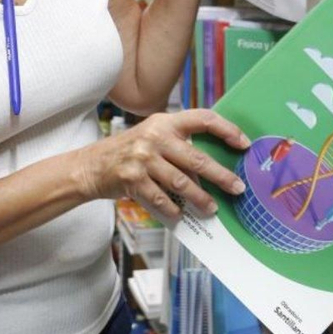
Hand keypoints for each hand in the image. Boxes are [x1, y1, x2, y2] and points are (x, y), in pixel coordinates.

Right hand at [75, 109, 250, 222]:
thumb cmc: (129, 152)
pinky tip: (181, 215)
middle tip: (237, 188)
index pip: (203, 118)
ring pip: (182, 182)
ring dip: (200, 198)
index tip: (243, 143)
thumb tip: (211, 165)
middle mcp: (155, 137)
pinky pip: (160, 198)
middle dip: (221, 176)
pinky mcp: (132, 179)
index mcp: (165, 122)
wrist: (89, 166)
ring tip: (212, 208)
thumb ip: (178, 143)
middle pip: (197, 159)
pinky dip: (172, 209)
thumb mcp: (152, 137)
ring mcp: (142, 158)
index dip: (227, 129)